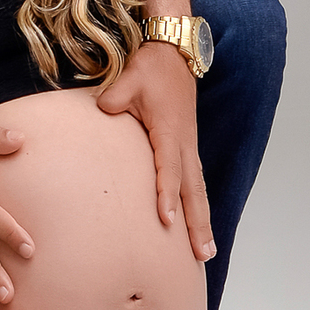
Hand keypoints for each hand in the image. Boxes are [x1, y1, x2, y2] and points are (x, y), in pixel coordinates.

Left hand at [97, 41, 216, 260]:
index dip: (167, 195)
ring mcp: (189, 147)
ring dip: (202, 222)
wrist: (173, 54)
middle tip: (202, 255)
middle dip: (197, 224)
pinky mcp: (187, 147)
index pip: (169, 169)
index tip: (166, 221)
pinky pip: (195, 182)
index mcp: (169, 131)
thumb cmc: (150, 69)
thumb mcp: (130, 79)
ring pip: (198, 190)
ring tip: (205, 253)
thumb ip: (115, 97)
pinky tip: (197, 227)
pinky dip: (198, 206)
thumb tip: (103, 109)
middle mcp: (185, 144)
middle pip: (193, 191)